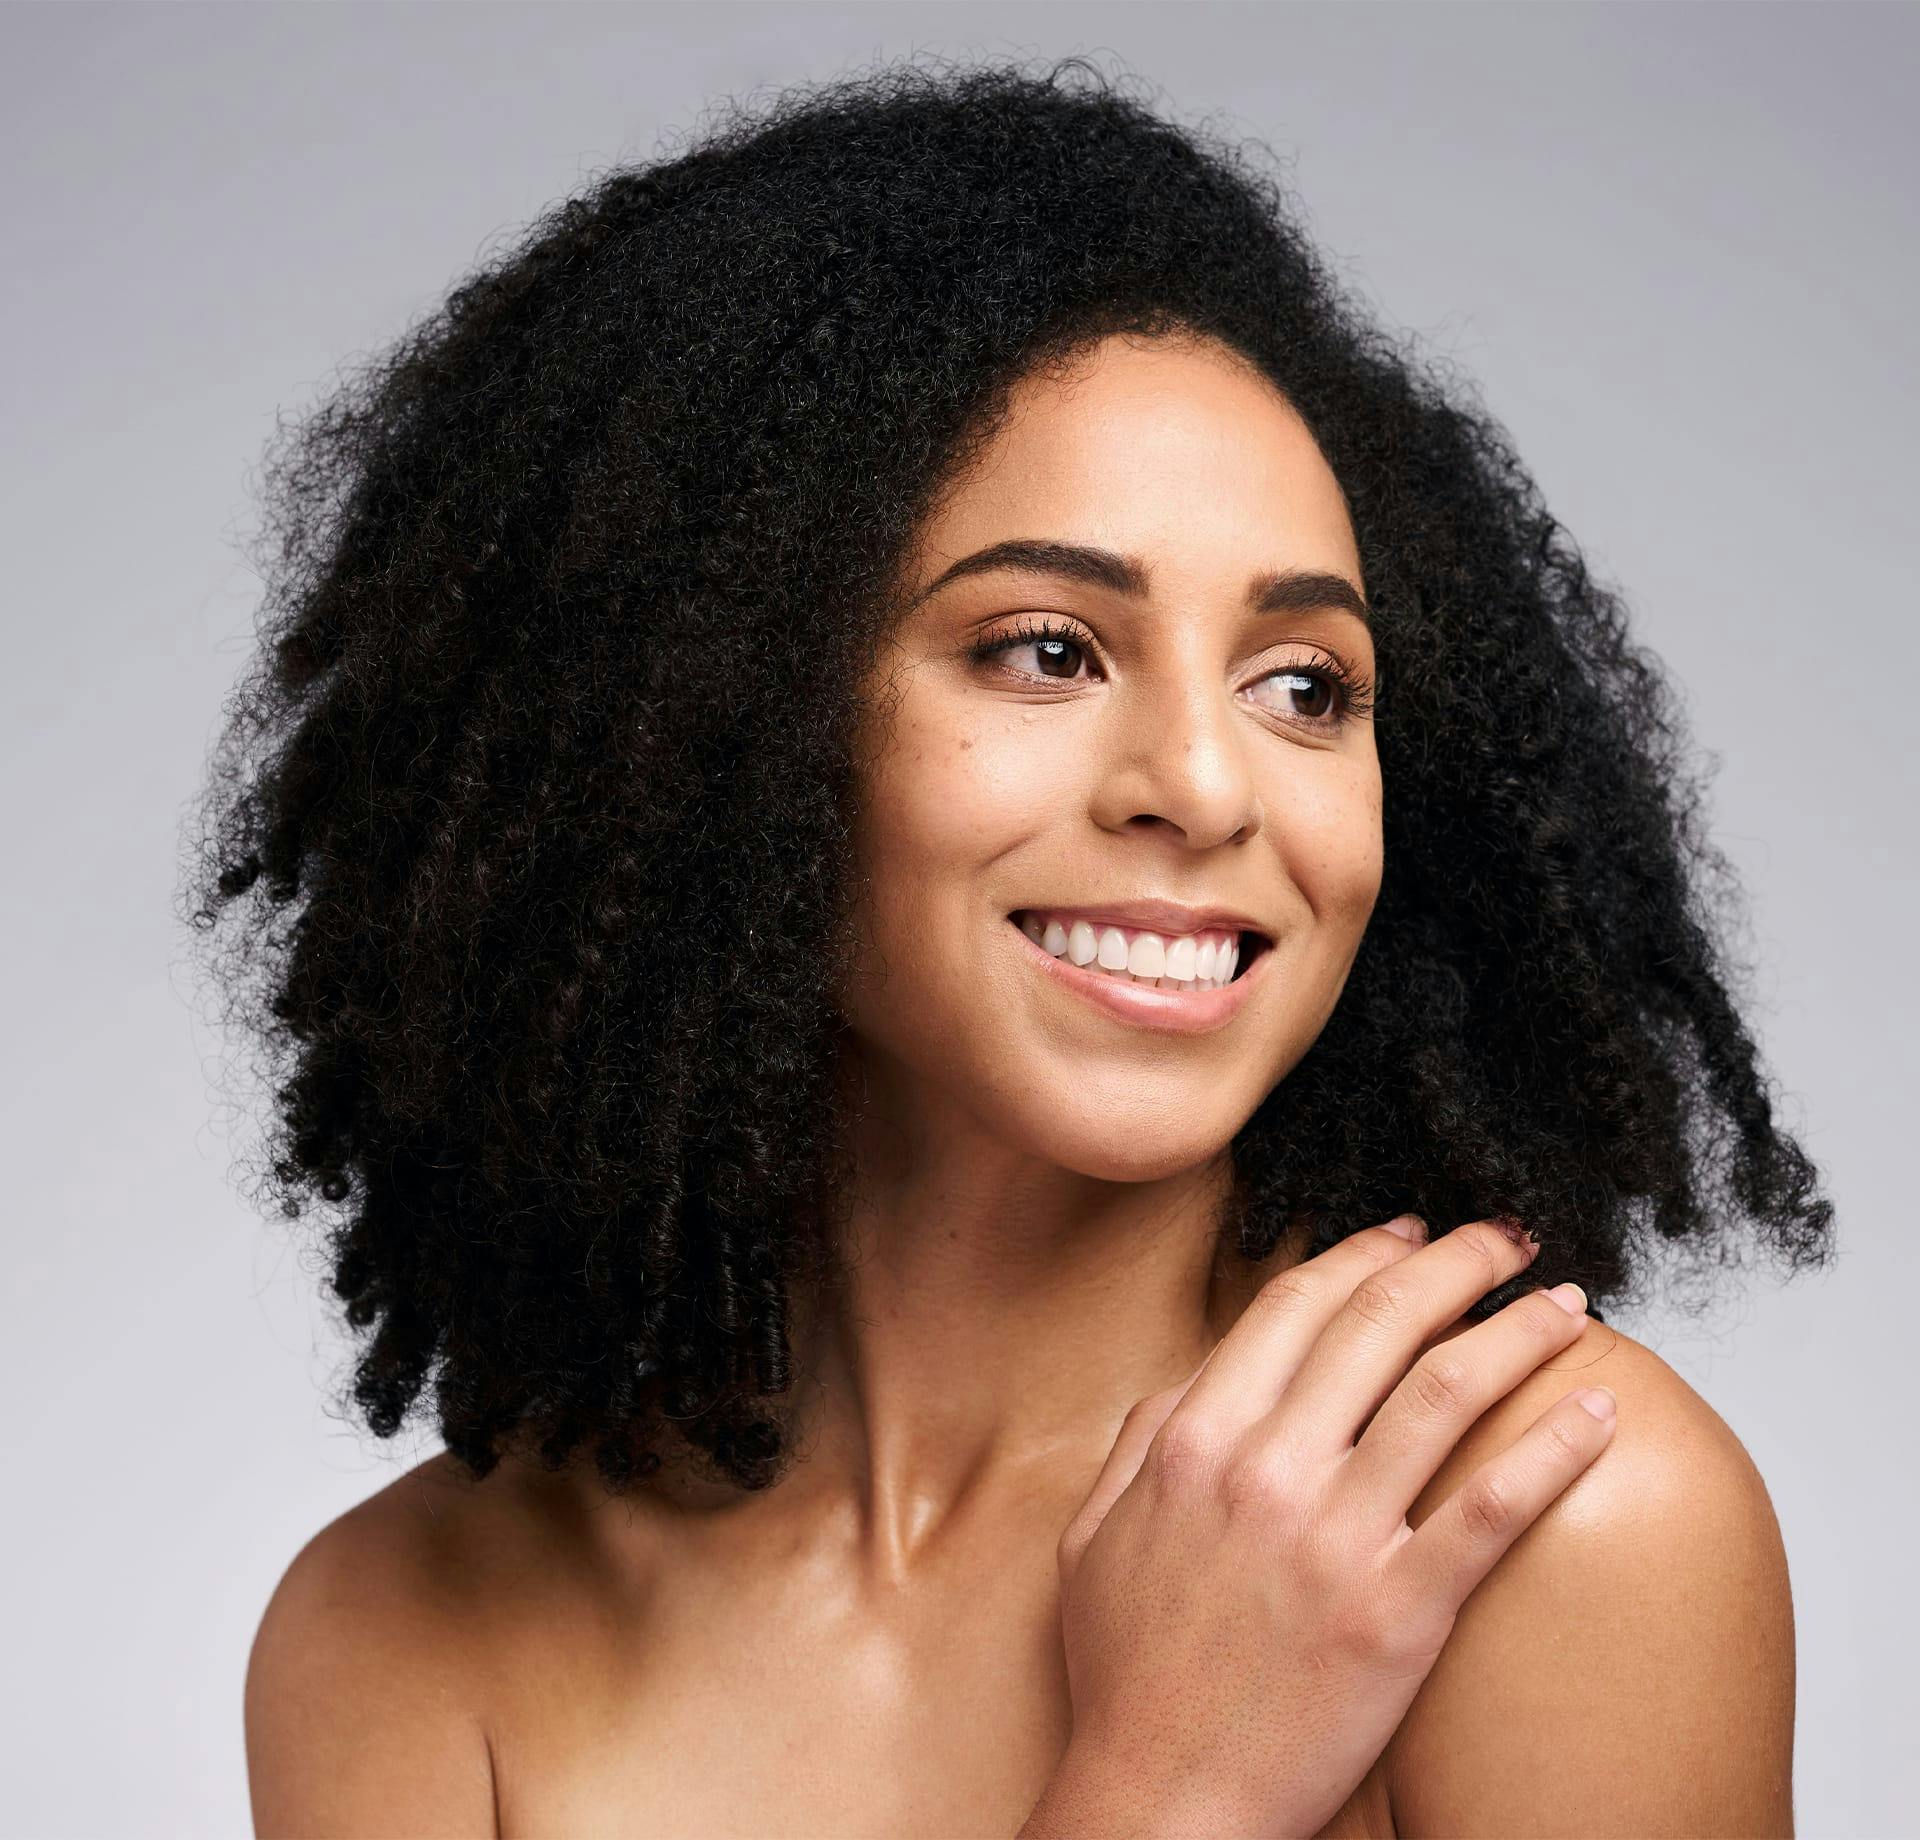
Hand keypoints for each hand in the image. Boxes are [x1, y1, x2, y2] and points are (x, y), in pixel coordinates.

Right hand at [1021, 1215, 1615, 1839]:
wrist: (1161, 1801)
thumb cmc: (1128, 1676)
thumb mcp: (1095, 1534)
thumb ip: (1142, 1439)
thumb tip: (1194, 1380)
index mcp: (1196, 1440)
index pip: (1295, 1307)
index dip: (1363, 1254)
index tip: (1410, 1232)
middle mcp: (1267, 1468)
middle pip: (1380, 1325)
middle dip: (1456, 1261)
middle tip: (1505, 1235)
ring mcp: (1336, 1538)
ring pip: (1445, 1393)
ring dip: (1516, 1329)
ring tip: (1564, 1301)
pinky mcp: (1399, 1613)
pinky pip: (1493, 1506)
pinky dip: (1553, 1446)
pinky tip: (1596, 1408)